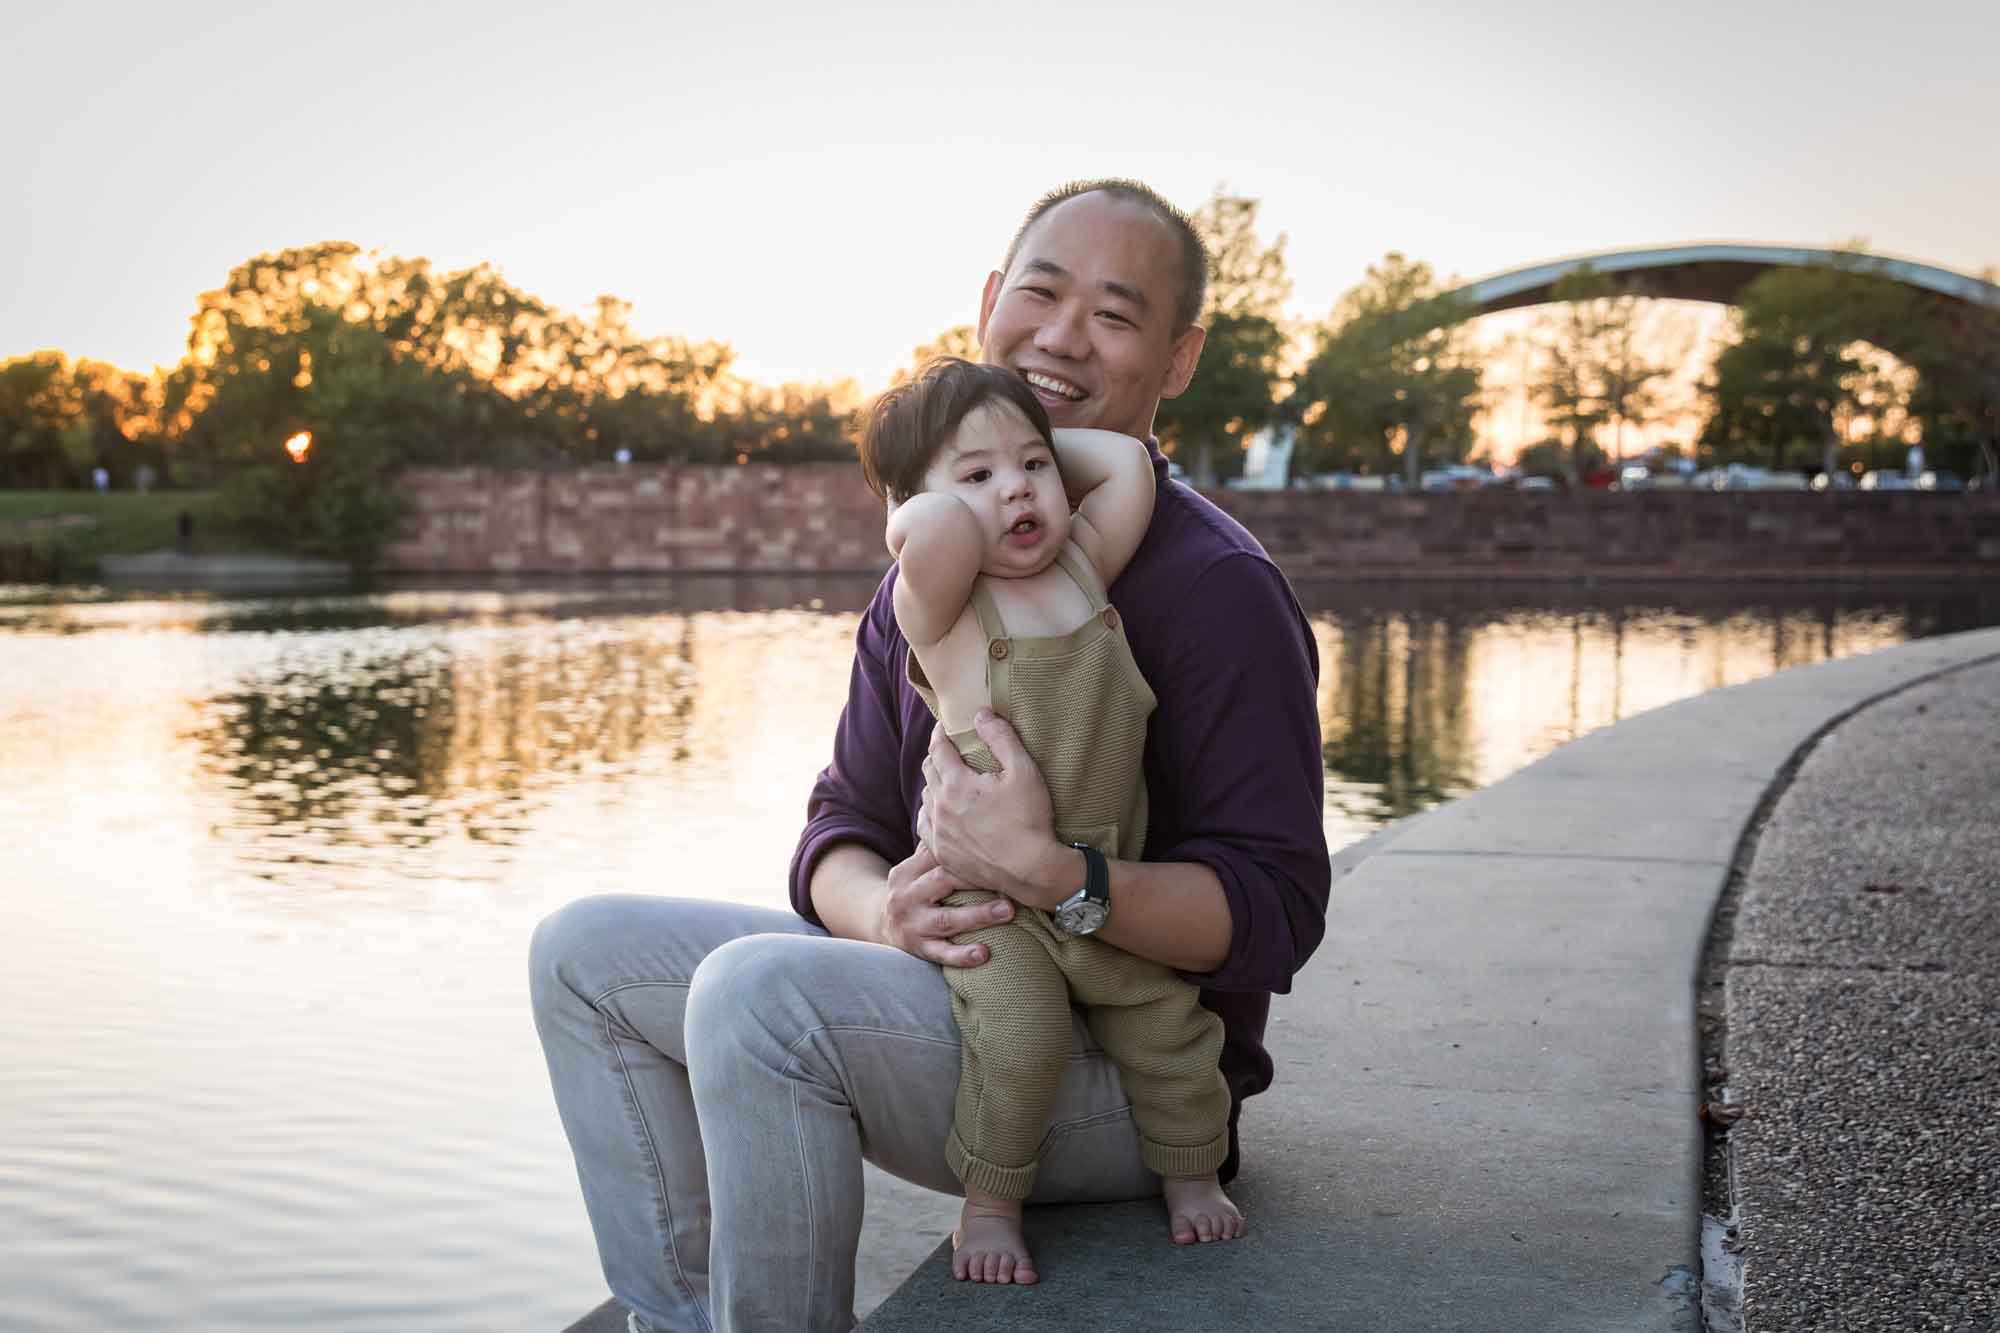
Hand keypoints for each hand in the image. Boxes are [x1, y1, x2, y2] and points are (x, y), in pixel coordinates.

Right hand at [879, 841, 1012, 966]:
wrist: (878, 925)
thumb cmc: (912, 891)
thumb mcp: (914, 869)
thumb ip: (935, 849)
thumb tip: (970, 816)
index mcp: (907, 872)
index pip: (939, 857)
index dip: (968, 854)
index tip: (1000, 849)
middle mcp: (905, 896)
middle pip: (943, 882)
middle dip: (977, 879)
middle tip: (1012, 878)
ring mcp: (911, 924)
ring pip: (946, 919)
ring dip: (978, 915)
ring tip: (1007, 912)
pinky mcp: (917, 949)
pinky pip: (941, 953)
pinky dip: (962, 955)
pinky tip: (983, 954)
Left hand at [919, 709, 1065, 909]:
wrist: (1030, 869)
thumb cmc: (1029, 818)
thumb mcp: (1023, 770)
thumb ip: (1000, 737)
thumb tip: (981, 714)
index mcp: (956, 783)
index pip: (938, 749)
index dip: (940, 734)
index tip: (944, 726)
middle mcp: (940, 807)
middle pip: (928, 771)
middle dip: (937, 756)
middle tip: (948, 750)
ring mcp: (939, 833)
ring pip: (926, 799)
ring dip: (934, 784)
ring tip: (946, 779)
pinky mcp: (943, 854)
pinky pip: (925, 827)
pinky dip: (930, 813)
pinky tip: (938, 812)